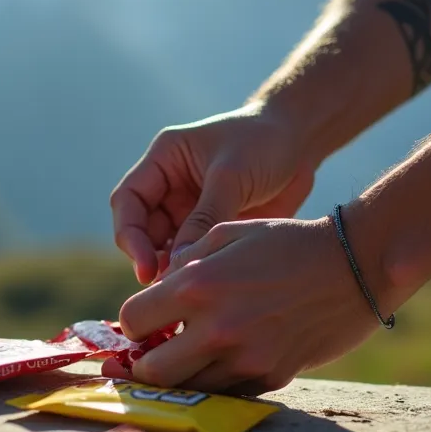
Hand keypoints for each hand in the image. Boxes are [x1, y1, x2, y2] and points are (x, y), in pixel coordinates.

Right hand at [110, 104, 315, 283]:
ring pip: (167, 249)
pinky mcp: (212, 230)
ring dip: (173, 270)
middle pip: (143, 231)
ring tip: (190, 290)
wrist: (301, 141)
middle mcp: (170, 188)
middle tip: (170, 287)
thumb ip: (205, 217)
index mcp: (164, 161)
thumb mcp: (232, 175)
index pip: (128, 202)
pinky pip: (195, 256)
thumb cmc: (264, 141)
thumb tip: (179, 264)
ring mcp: (190, 211)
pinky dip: (197, 271)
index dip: (131, 236)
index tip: (147, 268)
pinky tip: (209, 287)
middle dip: (152, 259)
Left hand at [115, 216, 387, 394]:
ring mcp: (244, 359)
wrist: (354, 267)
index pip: (132, 320)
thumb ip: (185, 262)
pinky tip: (225, 357)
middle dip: (145, 362)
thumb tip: (155, 289)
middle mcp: (216, 329)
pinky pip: (224, 392)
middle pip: (151, 371)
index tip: (147, 317)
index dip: (134, 319)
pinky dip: (216, 380)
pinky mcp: (269, 378)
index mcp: (198, 286)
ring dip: (181, 375)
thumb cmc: (288, 243)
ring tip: (189, 355)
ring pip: (186, 389)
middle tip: (156, 350)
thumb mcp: (229, 233)